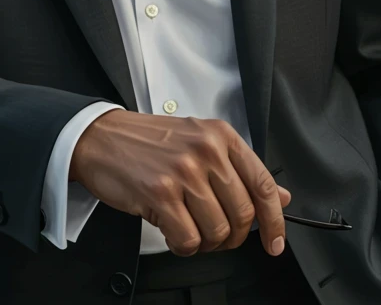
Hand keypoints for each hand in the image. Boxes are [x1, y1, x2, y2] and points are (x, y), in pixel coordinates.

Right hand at [69, 111, 289, 256]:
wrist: (100, 137)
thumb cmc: (148, 141)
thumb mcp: (198, 143)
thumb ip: (239, 170)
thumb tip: (279, 197)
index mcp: (220, 135)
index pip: (262, 184)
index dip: (274, 221)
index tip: (275, 242)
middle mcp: (206, 150)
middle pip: (243, 215)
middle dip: (233, 237)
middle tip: (216, 235)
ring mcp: (184, 171)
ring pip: (218, 232)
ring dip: (205, 242)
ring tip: (188, 227)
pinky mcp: (160, 193)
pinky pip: (188, 240)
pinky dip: (182, 246)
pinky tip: (172, 231)